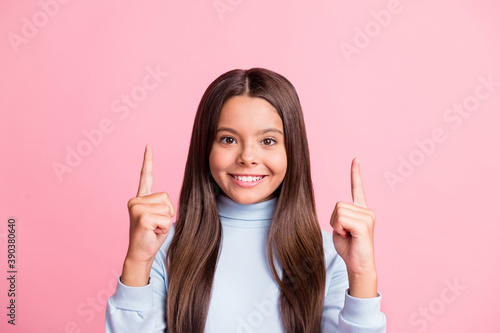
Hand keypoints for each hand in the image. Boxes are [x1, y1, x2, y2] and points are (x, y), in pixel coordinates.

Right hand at [122, 145, 174, 284]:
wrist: (141, 253)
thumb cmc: (152, 236)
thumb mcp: (161, 217)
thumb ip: (164, 206)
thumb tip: (170, 203)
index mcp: (141, 199)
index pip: (146, 176)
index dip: (148, 161)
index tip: (149, 146)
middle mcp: (136, 200)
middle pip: (167, 198)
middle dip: (167, 214)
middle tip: (155, 225)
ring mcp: (136, 207)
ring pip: (167, 209)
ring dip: (165, 221)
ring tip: (153, 228)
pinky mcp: (141, 216)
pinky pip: (164, 218)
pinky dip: (162, 228)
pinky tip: (151, 232)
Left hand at [330, 158, 376, 296]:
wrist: (359, 266)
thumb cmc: (348, 249)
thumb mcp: (339, 229)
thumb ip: (338, 216)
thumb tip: (337, 212)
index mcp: (361, 211)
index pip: (357, 189)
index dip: (355, 174)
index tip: (355, 159)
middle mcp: (367, 211)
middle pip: (337, 205)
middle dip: (334, 220)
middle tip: (345, 234)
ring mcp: (368, 216)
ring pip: (338, 211)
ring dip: (337, 225)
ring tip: (348, 236)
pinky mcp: (364, 224)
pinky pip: (341, 219)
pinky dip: (339, 228)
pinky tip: (349, 237)